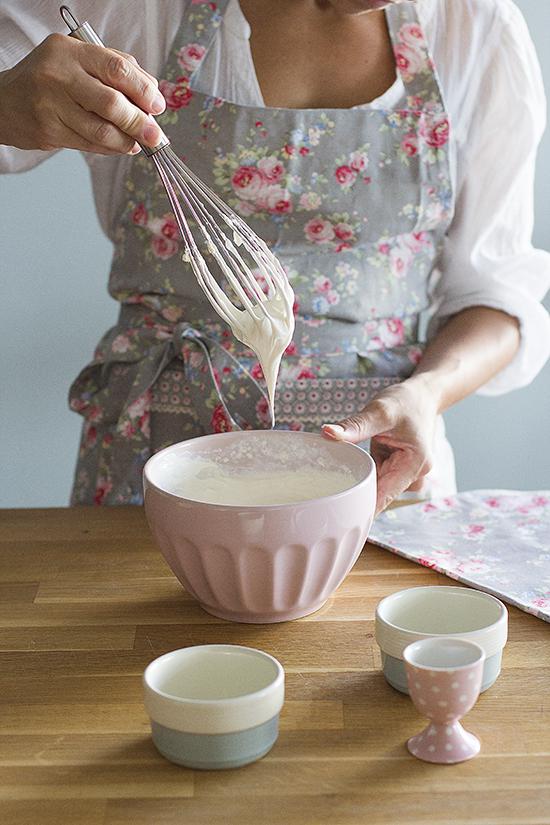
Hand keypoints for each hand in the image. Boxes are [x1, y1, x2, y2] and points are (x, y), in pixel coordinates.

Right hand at [0, 33, 165, 154]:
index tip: (157, 105)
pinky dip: (111, 148)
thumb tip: (152, 91)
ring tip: (138, 143)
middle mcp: (59, 76)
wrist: (6, 101)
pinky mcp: (49, 131)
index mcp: (71, 51)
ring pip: (101, 130)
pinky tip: (120, 146)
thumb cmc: (50, 79)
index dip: (143, 90)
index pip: (116, 68)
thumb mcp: (78, 60)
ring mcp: (52, 105)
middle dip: (139, 122)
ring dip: (127, 141)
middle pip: (111, 103)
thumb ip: (115, 68)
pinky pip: (89, 145)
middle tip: (154, 134)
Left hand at [322, 377, 438, 513]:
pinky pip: (378, 478)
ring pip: (378, 488)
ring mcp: (407, 473)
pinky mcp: (398, 469)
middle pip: (381, 495)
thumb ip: (355, 426)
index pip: (385, 495)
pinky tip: (352, 470)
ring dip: (360, 484)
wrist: (423, 396)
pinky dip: (365, 474)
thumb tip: (328, 433)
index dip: (363, 507)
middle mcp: (415, 474)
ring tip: (337, 483)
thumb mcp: (380, 411)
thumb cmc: (406, 402)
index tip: (339, 516)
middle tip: (328, 499)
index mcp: (416, 464)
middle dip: (357, 495)